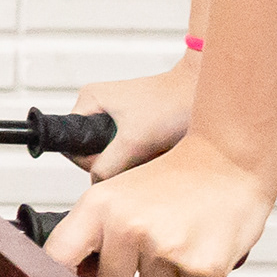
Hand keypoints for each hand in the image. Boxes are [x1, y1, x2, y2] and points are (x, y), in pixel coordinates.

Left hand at [42, 139, 276, 276]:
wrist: (230, 160)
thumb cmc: (176, 178)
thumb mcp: (119, 194)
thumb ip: (92, 234)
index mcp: (99, 207)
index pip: (58, 258)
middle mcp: (127, 227)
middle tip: (150, 253)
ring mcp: (164, 248)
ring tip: (179, 242)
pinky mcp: (201, 266)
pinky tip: (199, 252)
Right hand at [71, 57, 200, 177]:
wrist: (204, 92)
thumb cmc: (172, 104)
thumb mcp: (133, 141)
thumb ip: (107, 166)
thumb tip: (96, 185)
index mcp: (89, 101)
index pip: (73, 146)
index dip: (91, 162)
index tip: (117, 160)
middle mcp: (99, 106)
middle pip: (94, 153)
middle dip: (117, 161)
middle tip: (140, 154)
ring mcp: (118, 115)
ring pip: (113, 154)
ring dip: (133, 159)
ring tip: (153, 149)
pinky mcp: (135, 124)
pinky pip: (128, 150)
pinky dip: (143, 154)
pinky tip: (159, 148)